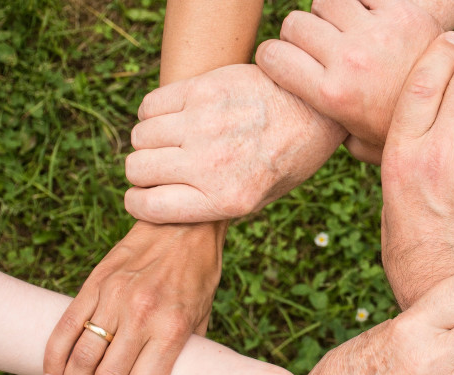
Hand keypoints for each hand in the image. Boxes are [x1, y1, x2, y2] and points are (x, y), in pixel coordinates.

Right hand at [43, 220, 224, 374]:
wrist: (183, 225)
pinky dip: (53, 359)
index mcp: (172, 329)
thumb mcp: (203, 316)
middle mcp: (141, 315)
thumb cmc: (198, 274)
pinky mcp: (94, 284)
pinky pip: (64, 328)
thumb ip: (184, 351)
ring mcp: (114, 298)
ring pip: (80, 359)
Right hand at [124, 64, 345, 222]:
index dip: (138, 203)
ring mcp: (204, 124)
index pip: (148, 207)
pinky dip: (153, 113)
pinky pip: (150, 105)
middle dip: (143, 172)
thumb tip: (164, 206)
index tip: (143, 196)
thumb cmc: (287, 158)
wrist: (316, 110)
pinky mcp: (203, 89)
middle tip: (161, 166)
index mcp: (226, 199)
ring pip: (140, 136)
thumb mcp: (259, 199)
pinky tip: (175, 116)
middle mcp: (211, 164)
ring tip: (172, 140)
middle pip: (137, 169)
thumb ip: (212, 206)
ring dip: (149, 141)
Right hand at [256, 0, 440, 163]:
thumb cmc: (401, 130)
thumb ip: (327, 130)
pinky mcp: (402, 11)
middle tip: (318, 48)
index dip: (272, 57)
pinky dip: (360, 2)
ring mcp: (376, 33)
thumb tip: (304, 123)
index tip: (282, 61)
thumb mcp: (359, 144)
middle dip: (300, 35)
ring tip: (344, 31)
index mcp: (332, 95)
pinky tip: (369, 19)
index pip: (272, 56)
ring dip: (329, 13)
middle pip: (295, 23)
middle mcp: (349, 60)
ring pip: (325, 1)